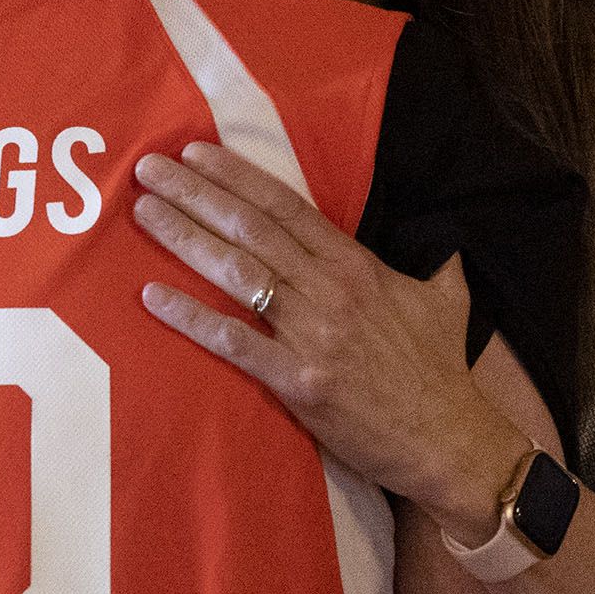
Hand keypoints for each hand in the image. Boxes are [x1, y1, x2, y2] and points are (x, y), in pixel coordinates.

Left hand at [132, 138, 528, 526]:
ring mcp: (311, 335)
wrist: (449, 441)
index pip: (287, 207)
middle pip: (250, 229)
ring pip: (236, 272)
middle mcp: (329, 290)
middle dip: (195, 193)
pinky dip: (190, 317)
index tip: (197, 152)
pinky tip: (150, 297)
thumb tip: (451, 249)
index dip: (238, 176)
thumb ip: (439, 270)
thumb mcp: (444, 303)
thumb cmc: (441, 372)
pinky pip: (233, 342)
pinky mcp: (297, 381)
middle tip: (148, 168)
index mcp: (356, 265)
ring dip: (183, 238)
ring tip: (143, 213)